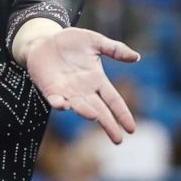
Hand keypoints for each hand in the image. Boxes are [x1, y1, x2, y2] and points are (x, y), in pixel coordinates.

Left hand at [24, 27, 139, 143]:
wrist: (44, 41)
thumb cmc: (70, 42)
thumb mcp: (95, 42)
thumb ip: (114, 49)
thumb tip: (137, 57)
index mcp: (97, 80)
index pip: (114, 100)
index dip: (122, 113)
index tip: (131, 129)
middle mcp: (83, 91)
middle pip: (100, 110)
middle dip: (108, 124)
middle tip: (118, 140)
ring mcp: (67, 92)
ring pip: (79, 106)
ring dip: (85, 112)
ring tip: (94, 116)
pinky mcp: (50, 90)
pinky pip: (55, 100)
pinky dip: (59, 103)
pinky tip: (63, 104)